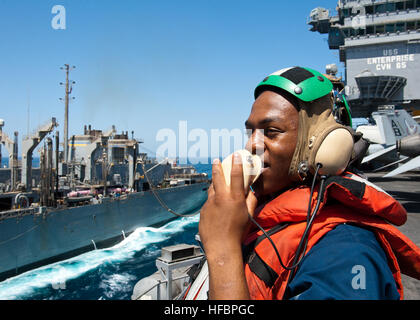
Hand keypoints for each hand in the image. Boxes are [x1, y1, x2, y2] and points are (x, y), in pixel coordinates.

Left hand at [199, 153, 252, 298]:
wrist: (221, 247)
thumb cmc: (237, 233)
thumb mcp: (249, 216)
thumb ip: (251, 202)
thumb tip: (252, 192)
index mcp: (234, 199)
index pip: (236, 176)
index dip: (237, 163)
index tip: (236, 155)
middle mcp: (221, 198)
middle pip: (218, 177)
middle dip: (218, 166)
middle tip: (216, 160)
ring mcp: (210, 204)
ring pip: (211, 189)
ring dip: (213, 183)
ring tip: (215, 179)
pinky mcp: (203, 211)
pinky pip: (208, 202)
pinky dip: (212, 201)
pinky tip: (215, 206)